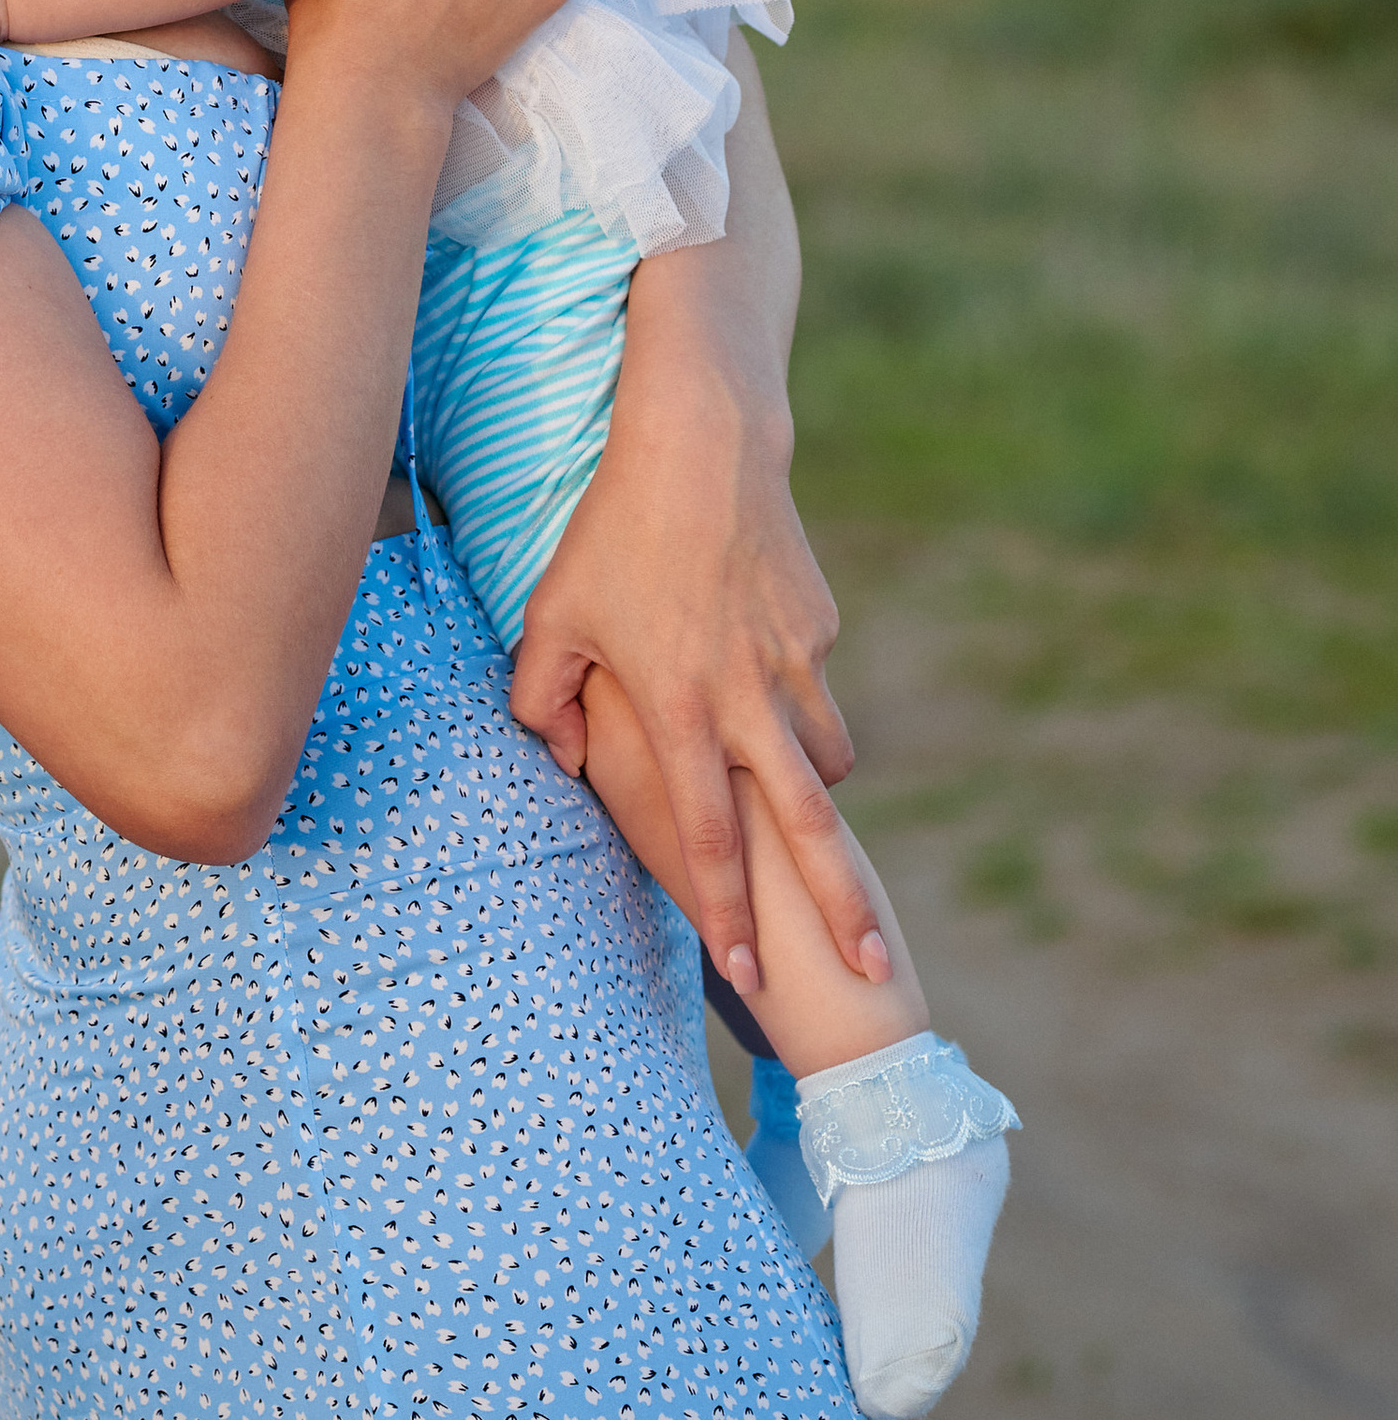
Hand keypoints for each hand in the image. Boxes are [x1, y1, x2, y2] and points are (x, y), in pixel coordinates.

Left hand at [508, 359, 869, 990]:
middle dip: (842, 909)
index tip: (746, 972)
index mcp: (679, 709)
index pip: (706, 836)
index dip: (725, 910)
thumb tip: (570, 760)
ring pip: (823, 759)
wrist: (704, 447)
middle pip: (808, 830)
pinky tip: (759, 674)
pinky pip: (815, 690)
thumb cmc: (609, 535)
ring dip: (813, 797)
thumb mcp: (552, 618)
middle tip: (875, 973)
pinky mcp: (820, 627)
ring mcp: (796, 663)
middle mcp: (747, 699)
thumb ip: (544, 702)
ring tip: (798, 817)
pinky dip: (797, 707)